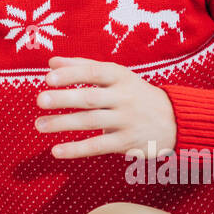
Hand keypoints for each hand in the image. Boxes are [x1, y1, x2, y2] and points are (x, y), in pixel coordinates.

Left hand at [35, 56, 175, 158]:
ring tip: (39, 125)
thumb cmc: (134, 93)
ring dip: (63, 124)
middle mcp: (124, 97)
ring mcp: (126, 121)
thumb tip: (51, 62)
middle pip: (90, 98)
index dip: (71, 74)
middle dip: (64, 99)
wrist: (174, 119)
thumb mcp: (115, 75)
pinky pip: (98, 146)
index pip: (93, 72)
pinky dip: (76, 149)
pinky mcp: (127, 142)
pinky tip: (56, 151)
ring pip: (91, 122)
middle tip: (40, 100)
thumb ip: (83, 67)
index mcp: (120, 76)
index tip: (48, 78)